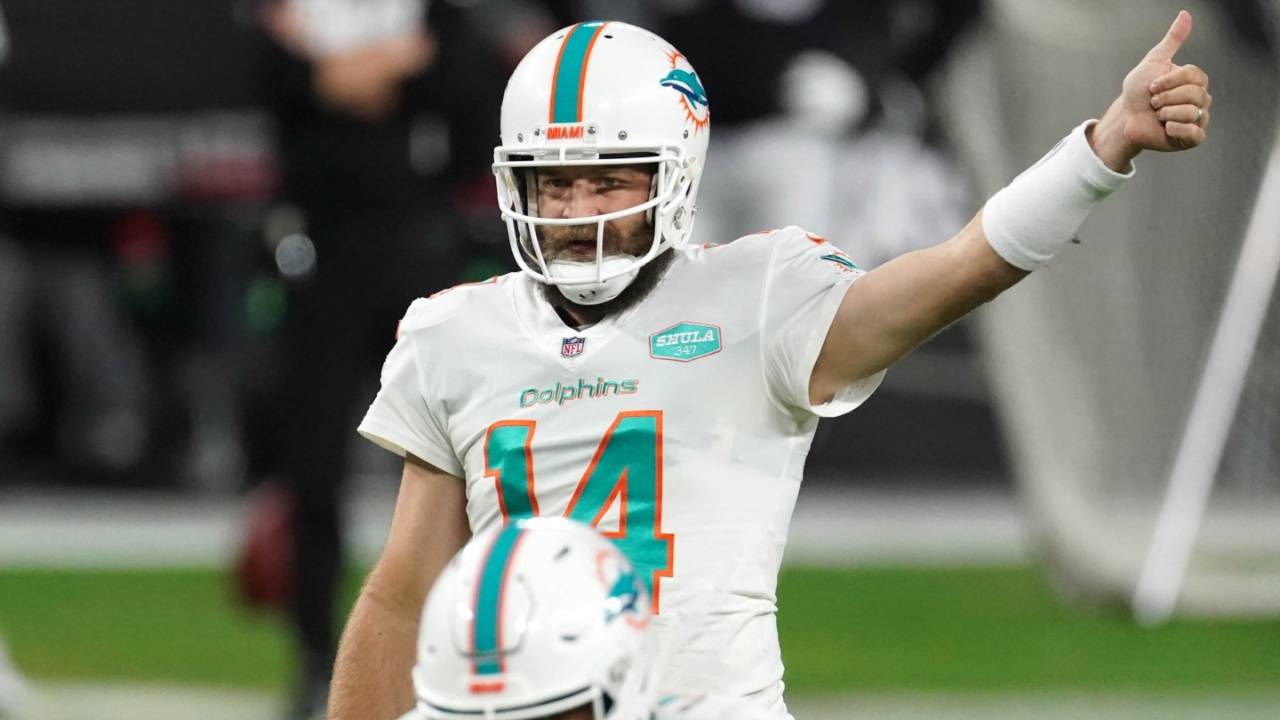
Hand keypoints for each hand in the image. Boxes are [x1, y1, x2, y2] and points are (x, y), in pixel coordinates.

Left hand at [1090, 11, 1210, 169]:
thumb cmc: (1138, 92)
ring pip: (1192, 113)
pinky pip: (1195, 134)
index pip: (1193, 75)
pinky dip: (1175, 129)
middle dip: (1165, 98)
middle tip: (1153, 103)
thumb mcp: (1153, 62)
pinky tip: (1165, 128)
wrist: (1125, 119)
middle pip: (1194, 94)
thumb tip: (1186, 14)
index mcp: (1195, 81)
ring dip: (1166, 113)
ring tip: (1157, 115)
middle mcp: (1201, 99)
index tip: (1151, 86)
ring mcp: (1198, 119)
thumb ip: (1172, 40)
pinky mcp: (1191, 139)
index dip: (1169, 81)